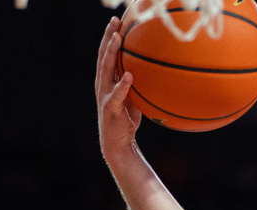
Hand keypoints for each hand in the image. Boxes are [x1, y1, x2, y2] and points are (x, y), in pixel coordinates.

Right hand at [95, 17, 141, 162]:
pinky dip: (122, 85)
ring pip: (105, 69)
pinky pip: (116, 95)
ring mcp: (104, 95)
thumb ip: (138, 82)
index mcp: (107, 79)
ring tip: (117, 38)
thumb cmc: (127, 118)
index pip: (107, 53)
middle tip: (115, 21)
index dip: (111, 36)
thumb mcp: (134, 96)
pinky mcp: (109, 108)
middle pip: (103, 55)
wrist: (118, 142)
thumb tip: (154, 69)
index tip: (118, 20)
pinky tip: (129, 75)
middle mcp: (102, 84)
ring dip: (111, 53)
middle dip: (108, 37)